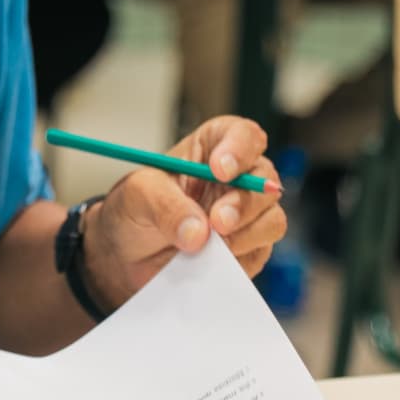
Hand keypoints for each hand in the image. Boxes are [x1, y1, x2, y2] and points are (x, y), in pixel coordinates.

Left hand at [81, 116, 284, 308]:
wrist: (127, 256)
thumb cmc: (134, 211)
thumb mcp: (137, 196)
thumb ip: (166, 206)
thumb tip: (199, 232)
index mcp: (212, 149)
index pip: (244, 136)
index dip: (240, 149)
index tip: (220, 170)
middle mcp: (237, 180)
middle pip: (266, 180)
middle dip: (244, 202)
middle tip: (217, 221)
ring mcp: (247, 217)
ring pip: (272, 220)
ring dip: (245, 234)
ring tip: (206, 247)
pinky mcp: (248, 250)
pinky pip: (259, 255)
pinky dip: (237, 261)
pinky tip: (209, 263)